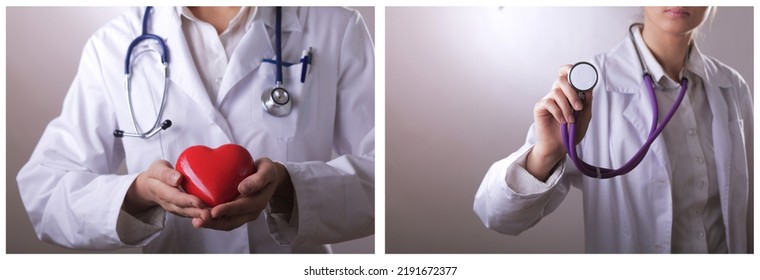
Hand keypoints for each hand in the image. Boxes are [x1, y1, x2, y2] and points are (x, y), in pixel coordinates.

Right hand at [124, 160, 210, 220]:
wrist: (150, 186)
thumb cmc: (156, 174)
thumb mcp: (157, 169)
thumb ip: (166, 173)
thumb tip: (178, 179)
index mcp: (161, 191)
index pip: (175, 197)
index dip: (187, 201)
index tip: (199, 202)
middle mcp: (168, 203)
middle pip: (183, 209)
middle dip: (196, 212)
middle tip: (209, 214)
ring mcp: (174, 208)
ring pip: (188, 213)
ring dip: (199, 216)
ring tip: (212, 216)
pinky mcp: (180, 210)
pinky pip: (190, 213)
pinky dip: (200, 215)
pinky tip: (212, 215)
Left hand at [192, 157, 293, 230]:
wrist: (269, 177)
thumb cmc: (267, 171)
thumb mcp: (267, 171)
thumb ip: (258, 179)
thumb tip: (242, 188)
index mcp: (258, 201)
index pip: (242, 207)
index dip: (227, 210)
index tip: (213, 212)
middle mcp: (251, 212)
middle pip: (232, 221)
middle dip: (214, 222)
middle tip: (199, 221)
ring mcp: (244, 214)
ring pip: (227, 223)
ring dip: (211, 224)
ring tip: (196, 222)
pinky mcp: (236, 213)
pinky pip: (224, 220)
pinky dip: (212, 220)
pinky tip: (199, 217)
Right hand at [527, 64, 593, 180]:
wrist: (559, 147)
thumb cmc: (571, 132)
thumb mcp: (585, 118)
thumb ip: (588, 104)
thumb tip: (589, 89)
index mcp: (568, 93)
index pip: (566, 74)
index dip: (569, 69)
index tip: (577, 73)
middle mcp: (557, 93)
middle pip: (561, 80)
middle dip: (572, 93)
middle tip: (578, 107)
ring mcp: (547, 100)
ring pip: (556, 92)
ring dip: (566, 107)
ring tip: (570, 120)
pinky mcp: (540, 107)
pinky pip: (548, 102)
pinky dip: (557, 112)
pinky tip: (561, 120)